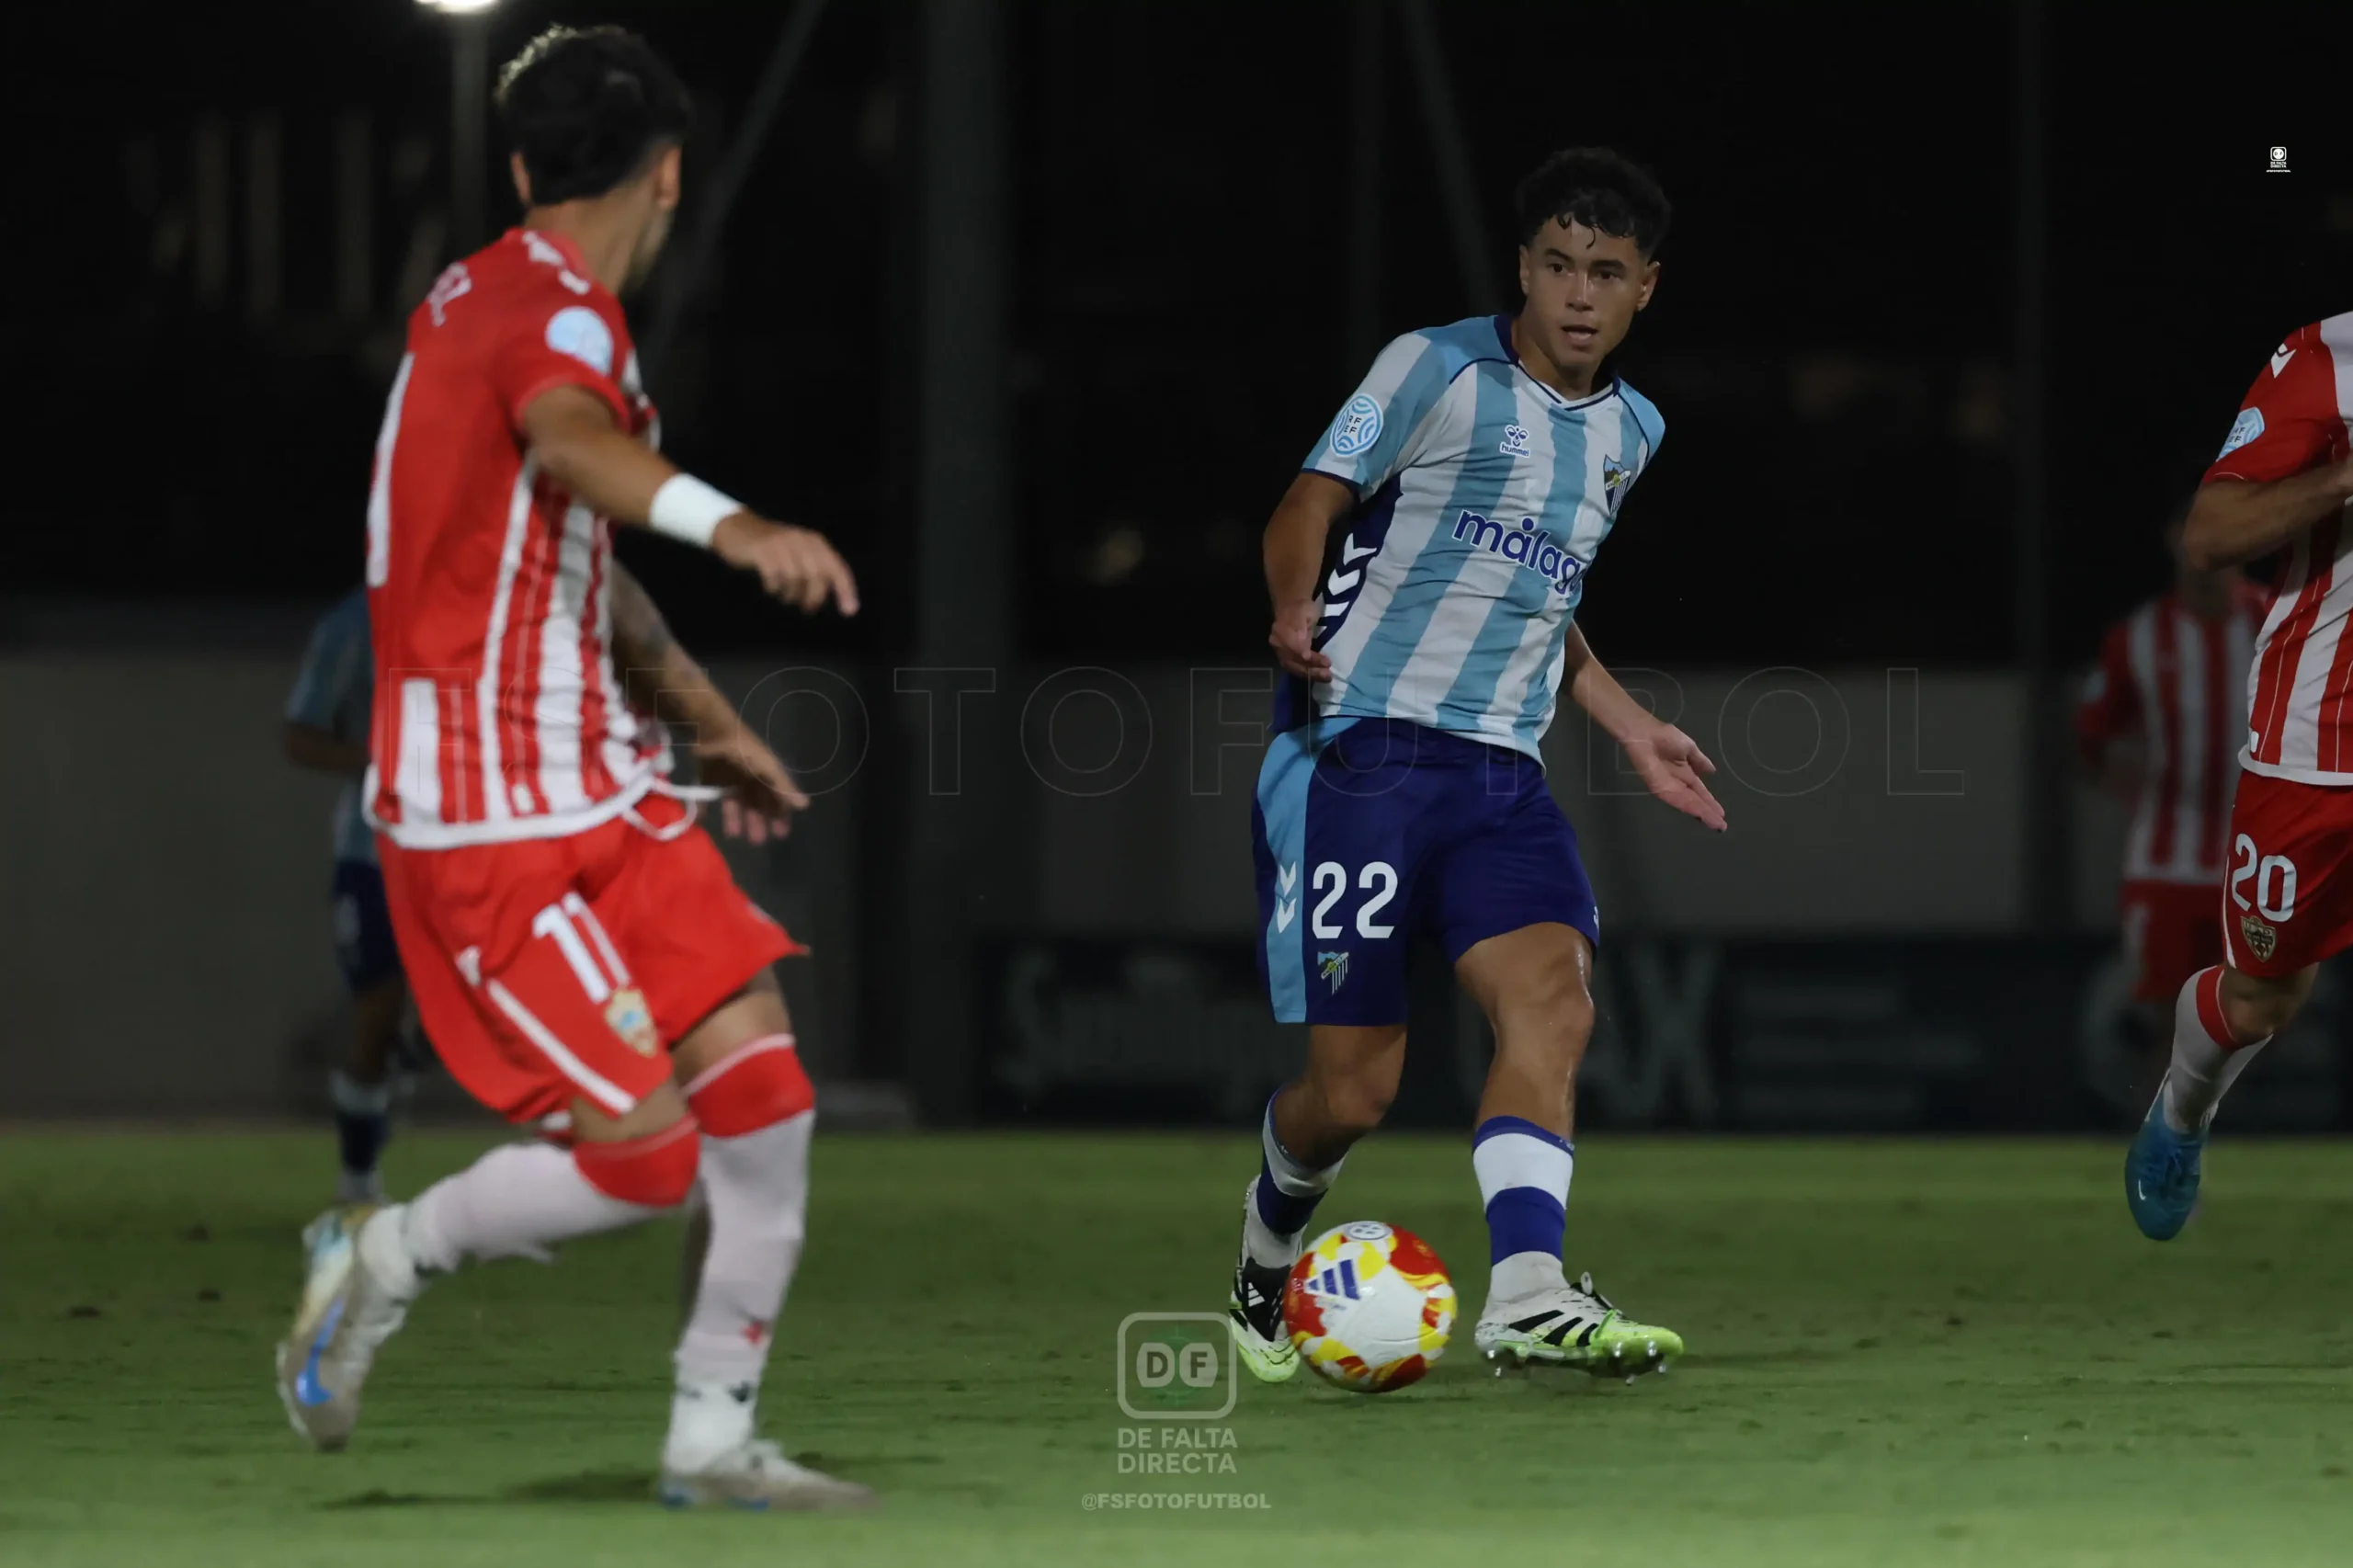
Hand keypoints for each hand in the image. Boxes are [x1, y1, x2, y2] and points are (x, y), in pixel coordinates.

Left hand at [694, 724, 809, 844]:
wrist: (714, 732)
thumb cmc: (745, 752)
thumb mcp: (768, 770)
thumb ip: (784, 789)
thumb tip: (806, 806)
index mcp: (765, 776)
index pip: (777, 800)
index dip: (780, 816)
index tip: (780, 834)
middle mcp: (749, 780)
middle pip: (755, 805)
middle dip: (757, 823)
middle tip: (757, 841)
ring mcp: (728, 780)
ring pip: (733, 804)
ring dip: (734, 819)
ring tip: (733, 835)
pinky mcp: (708, 779)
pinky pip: (706, 797)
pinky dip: (704, 808)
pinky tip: (703, 819)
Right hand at [713, 514, 861, 616]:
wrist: (736, 528)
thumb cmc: (773, 548)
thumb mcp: (799, 552)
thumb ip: (817, 569)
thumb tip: (834, 598)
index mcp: (815, 542)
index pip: (837, 568)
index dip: (846, 590)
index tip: (849, 611)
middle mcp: (801, 540)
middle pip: (818, 576)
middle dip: (814, 597)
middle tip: (807, 608)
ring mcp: (781, 544)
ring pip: (796, 578)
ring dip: (791, 594)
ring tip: (785, 596)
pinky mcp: (762, 551)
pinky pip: (774, 577)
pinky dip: (774, 588)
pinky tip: (771, 588)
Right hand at [1268, 600, 1331, 681]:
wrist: (1291, 604)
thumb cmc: (1303, 608)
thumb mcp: (1309, 614)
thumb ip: (1305, 631)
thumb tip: (1305, 655)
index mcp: (1283, 630)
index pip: (1296, 650)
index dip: (1311, 659)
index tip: (1326, 664)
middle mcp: (1277, 642)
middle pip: (1294, 662)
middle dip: (1312, 670)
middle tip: (1328, 675)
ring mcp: (1278, 649)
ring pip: (1292, 667)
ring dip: (1309, 674)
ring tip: (1324, 677)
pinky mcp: (1281, 654)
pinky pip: (1291, 667)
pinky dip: (1304, 672)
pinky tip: (1315, 674)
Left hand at [1623, 721, 1726, 831]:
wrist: (1646, 734)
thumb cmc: (1664, 737)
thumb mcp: (1689, 748)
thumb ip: (1700, 761)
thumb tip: (1712, 771)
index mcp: (1686, 774)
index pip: (1700, 792)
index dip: (1710, 802)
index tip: (1722, 814)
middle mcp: (1679, 784)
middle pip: (1696, 802)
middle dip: (1708, 813)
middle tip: (1722, 826)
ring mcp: (1669, 787)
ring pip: (1689, 804)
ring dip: (1703, 813)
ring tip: (1716, 823)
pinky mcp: (1660, 789)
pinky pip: (1678, 799)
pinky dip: (1691, 807)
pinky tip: (1702, 814)